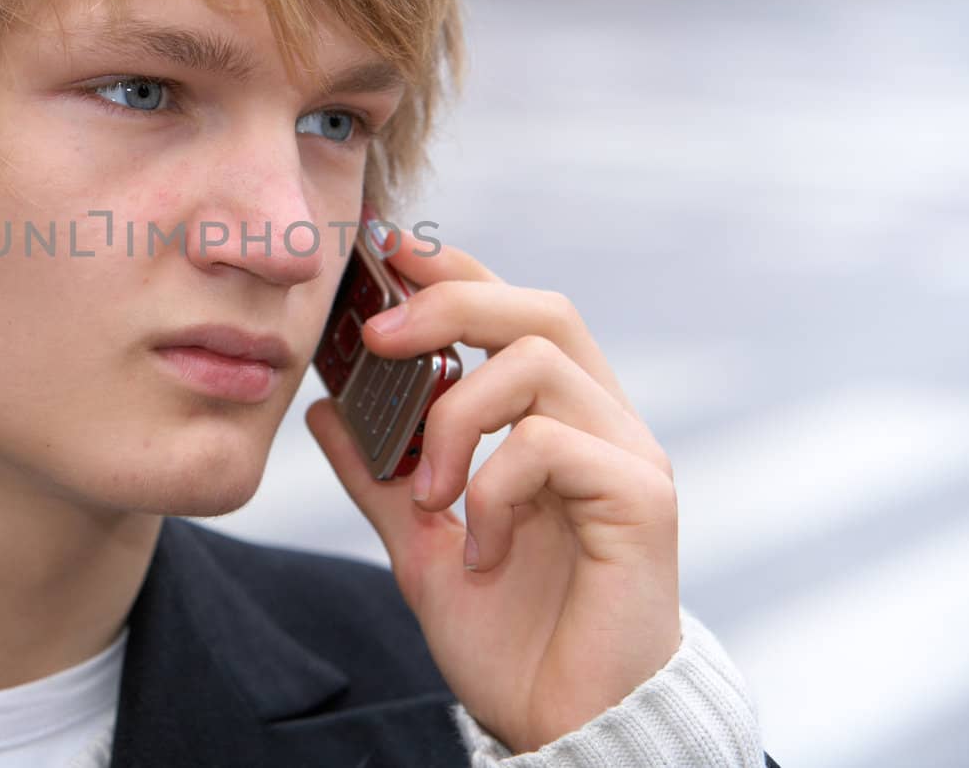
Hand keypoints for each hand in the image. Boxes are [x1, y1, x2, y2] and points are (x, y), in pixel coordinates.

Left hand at [305, 227, 680, 753]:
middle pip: (540, 309)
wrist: (564, 728)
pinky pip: (550, 445)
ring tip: (428, 493)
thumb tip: (325, 409)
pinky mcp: (643, 500)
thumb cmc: (511, 637)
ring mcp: (630, 458)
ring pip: (539, 364)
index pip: (514, 312)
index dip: (457, 270)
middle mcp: (604, 425)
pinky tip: (481, 548)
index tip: (391, 249)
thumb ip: (379, 474)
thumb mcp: (419, 543)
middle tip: (376, 336)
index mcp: (557, 422)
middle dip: (450, 302)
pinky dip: (492, 487)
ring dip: (457, 417)